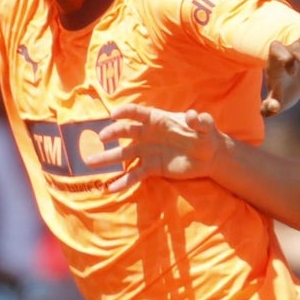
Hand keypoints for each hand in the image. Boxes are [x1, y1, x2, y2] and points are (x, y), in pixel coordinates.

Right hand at [86, 104, 223, 191]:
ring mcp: (147, 152)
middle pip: (126, 132)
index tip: (114, 114)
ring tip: (90, 162)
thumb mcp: (206, 125)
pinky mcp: (151, 168)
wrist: (209, 155)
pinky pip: (134, 175)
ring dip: (107, 158)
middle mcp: (147, 134)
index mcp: (157, 119)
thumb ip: (200, 120)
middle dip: (113, 133)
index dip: (126, 112)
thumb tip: (193, 115)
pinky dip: (122, 181)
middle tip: (102, 138)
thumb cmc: (205, 134)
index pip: (138, 113)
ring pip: (124, 155)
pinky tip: (111, 188)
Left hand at [262, 25, 299, 116]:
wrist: (291, 82)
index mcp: (275, 60)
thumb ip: (270, 107)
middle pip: (298, 46)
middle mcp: (288, 48)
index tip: (292, 74)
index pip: (276, 48)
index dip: (285, 58)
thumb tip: (273, 108)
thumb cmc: (282, 90)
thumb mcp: (276, 101)